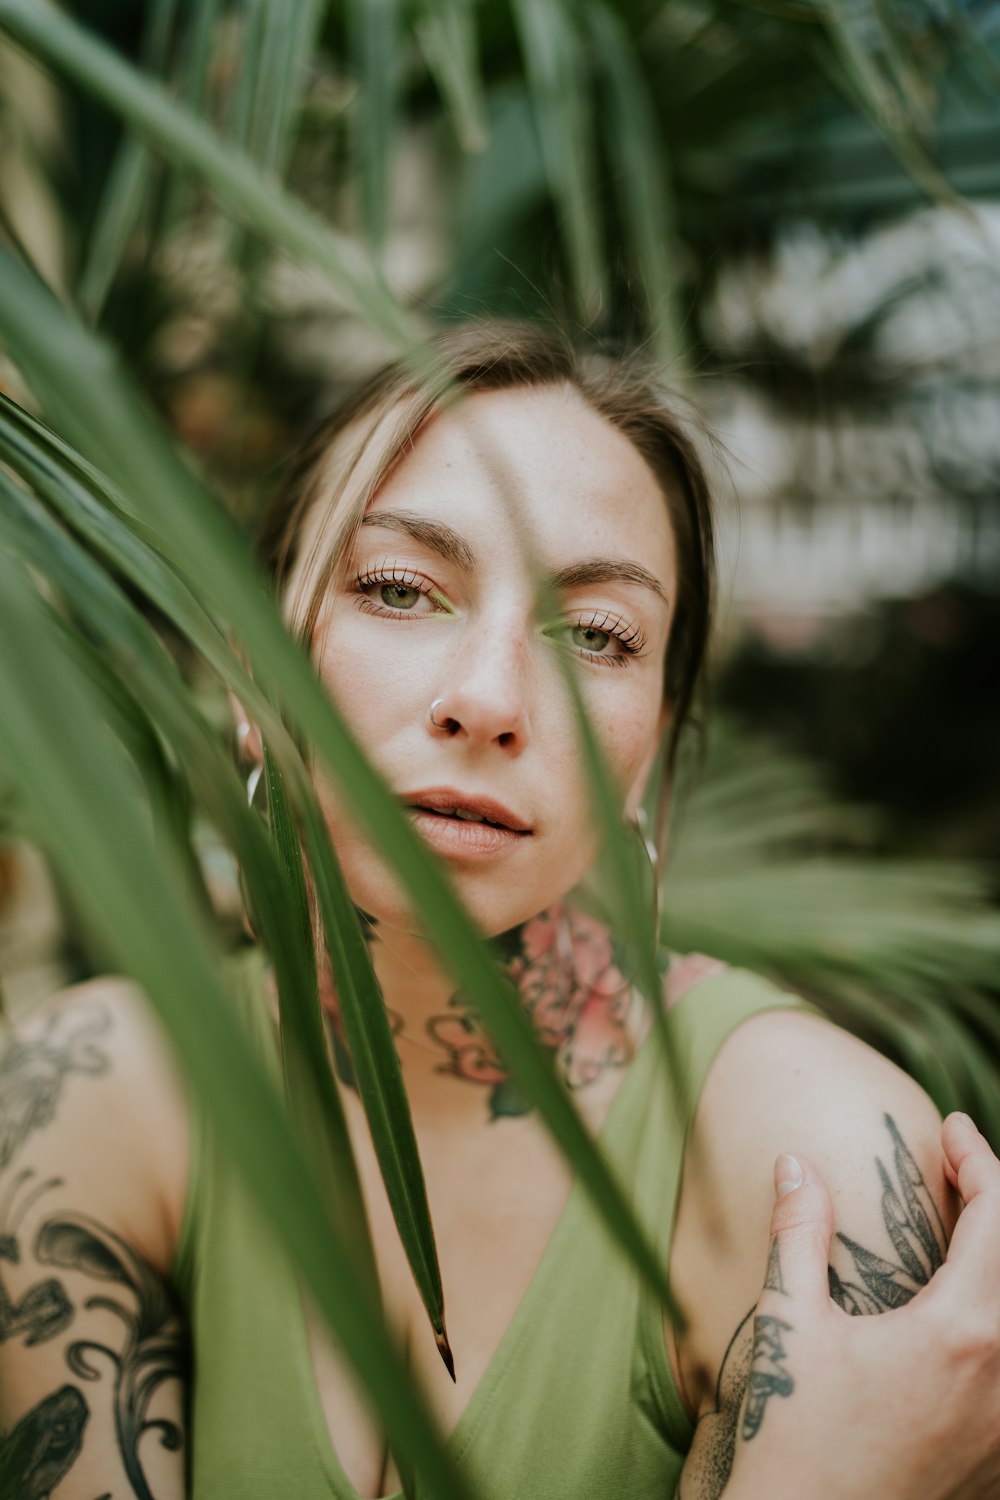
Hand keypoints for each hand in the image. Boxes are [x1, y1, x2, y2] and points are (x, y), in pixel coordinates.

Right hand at [724, 1113, 999, 1499]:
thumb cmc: (796, 1435)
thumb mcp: (790, 1325)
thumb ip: (798, 1234)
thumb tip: (794, 1163)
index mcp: (960, 1332)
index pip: (998, 1219)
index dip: (978, 1159)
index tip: (951, 1128)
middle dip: (996, 1201)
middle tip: (960, 1168)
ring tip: (968, 1233)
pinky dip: (997, 1318)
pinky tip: (966, 1313)